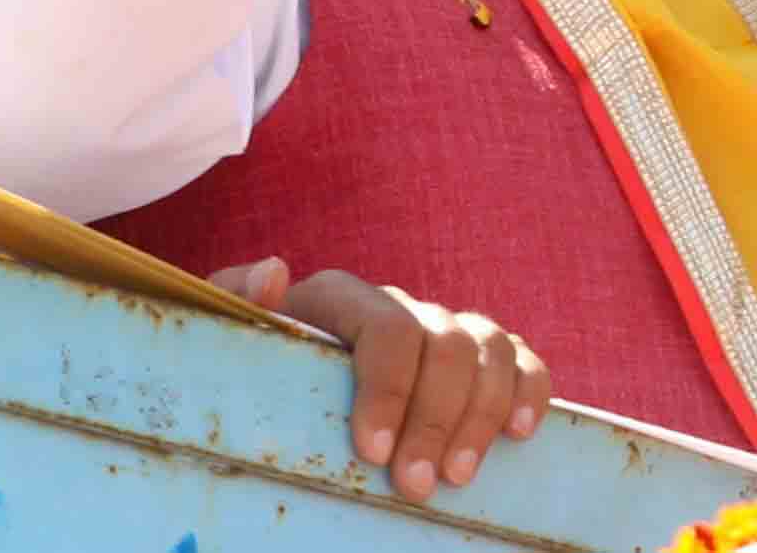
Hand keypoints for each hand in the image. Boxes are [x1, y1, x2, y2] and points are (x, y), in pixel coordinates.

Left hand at [216, 260, 551, 501]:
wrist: (278, 381)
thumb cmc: (248, 368)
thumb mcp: (226, 336)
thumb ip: (231, 300)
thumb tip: (275, 270)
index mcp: (341, 298)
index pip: (385, 329)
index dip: (389, 388)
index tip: (374, 452)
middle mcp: (401, 306)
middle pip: (445, 345)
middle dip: (437, 418)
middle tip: (417, 486)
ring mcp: (444, 329)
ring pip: (490, 350)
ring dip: (482, 415)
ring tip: (459, 477)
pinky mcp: (477, 358)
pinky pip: (522, 358)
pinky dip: (530, 389)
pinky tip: (520, 433)